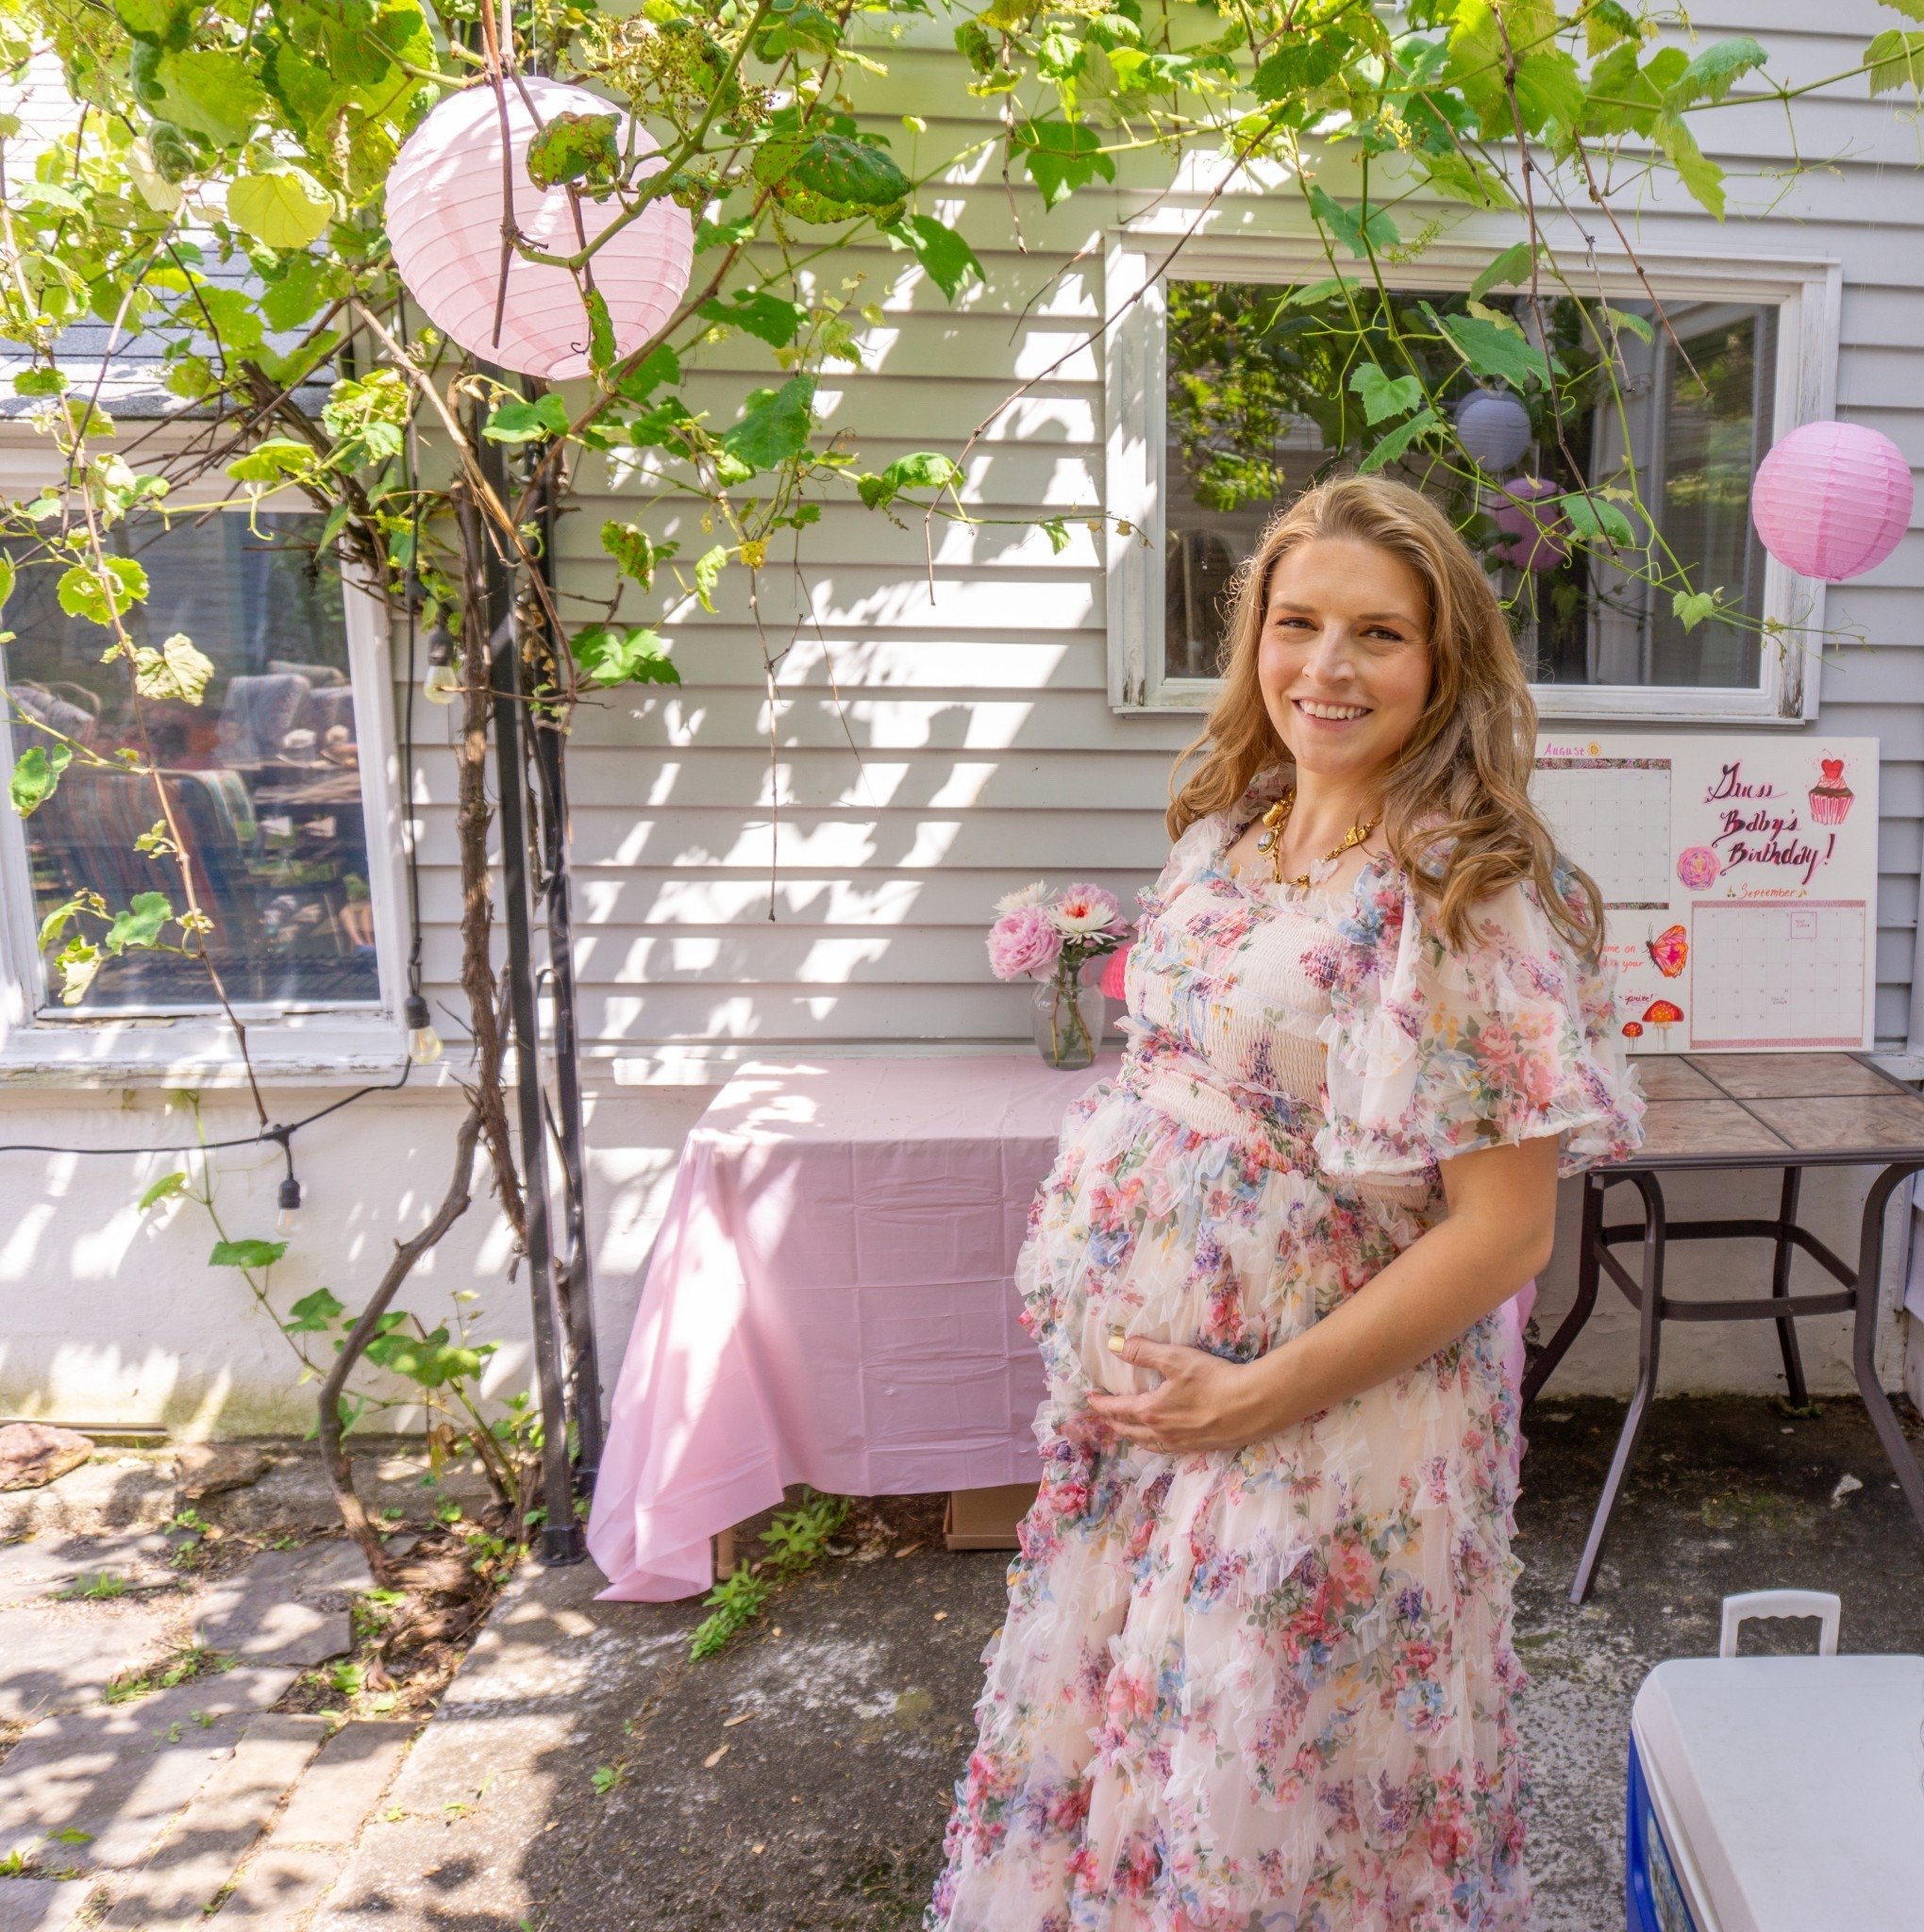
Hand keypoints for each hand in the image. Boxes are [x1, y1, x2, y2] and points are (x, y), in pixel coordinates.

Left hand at [1083, 1336, 1269, 1455]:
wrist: (1252, 1406)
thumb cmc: (1212, 1379)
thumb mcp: (1175, 1359)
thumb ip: (1142, 1352)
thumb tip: (1114, 1345)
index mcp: (1151, 1411)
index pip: (1116, 1409)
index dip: (1101, 1403)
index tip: (1090, 1398)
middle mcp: (1161, 1432)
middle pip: (1128, 1430)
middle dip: (1112, 1421)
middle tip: (1103, 1414)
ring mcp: (1180, 1444)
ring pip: (1146, 1443)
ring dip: (1130, 1435)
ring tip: (1125, 1429)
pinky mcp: (1198, 1448)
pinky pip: (1165, 1449)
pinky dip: (1152, 1444)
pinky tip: (1159, 1441)